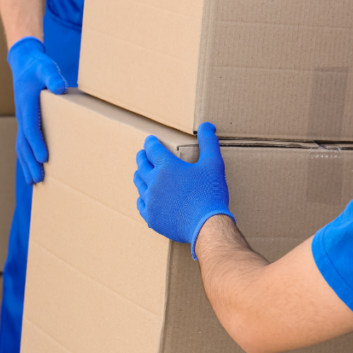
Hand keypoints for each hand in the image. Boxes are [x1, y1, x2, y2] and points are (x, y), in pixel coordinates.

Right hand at [8, 37, 68, 183]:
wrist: (24, 63)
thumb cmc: (38, 66)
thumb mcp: (46, 67)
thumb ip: (53, 76)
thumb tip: (59, 88)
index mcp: (26, 104)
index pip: (31, 127)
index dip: (37, 143)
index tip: (44, 158)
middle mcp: (21, 115)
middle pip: (23, 143)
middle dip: (30, 162)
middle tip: (38, 179)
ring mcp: (22, 120)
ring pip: (21, 146)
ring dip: (26, 164)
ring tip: (34, 182)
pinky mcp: (25, 122)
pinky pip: (23, 143)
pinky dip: (26, 158)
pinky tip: (32, 170)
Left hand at [134, 122, 234, 257]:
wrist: (207, 225)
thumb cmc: (210, 193)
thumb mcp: (213, 163)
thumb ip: (209, 143)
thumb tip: (207, 126)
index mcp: (166, 166)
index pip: (152, 149)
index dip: (151, 143)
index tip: (150, 140)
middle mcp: (154, 182)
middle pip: (141, 165)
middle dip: (142, 157)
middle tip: (143, 154)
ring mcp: (150, 201)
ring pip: (138, 184)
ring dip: (139, 175)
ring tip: (140, 173)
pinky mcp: (151, 217)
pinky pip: (140, 204)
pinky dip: (141, 198)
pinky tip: (144, 198)